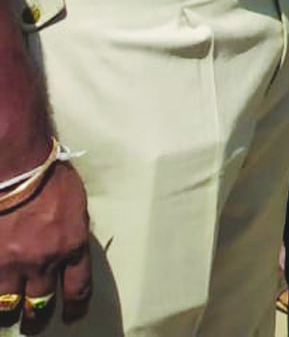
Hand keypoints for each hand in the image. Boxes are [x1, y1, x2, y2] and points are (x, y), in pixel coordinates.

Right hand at [0, 158, 91, 330]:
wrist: (18, 169)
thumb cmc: (51, 177)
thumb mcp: (75, 206)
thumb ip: (70, 232)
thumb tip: (66, 249)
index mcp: (72, 245)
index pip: (77, 287)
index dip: (75, 306)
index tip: (73, 317)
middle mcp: (43, 261)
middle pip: (40, 302)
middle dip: (37, 318)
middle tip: (34, 324)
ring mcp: (12, 263)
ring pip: (8, 302)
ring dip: (9, 311)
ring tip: (8, 314)